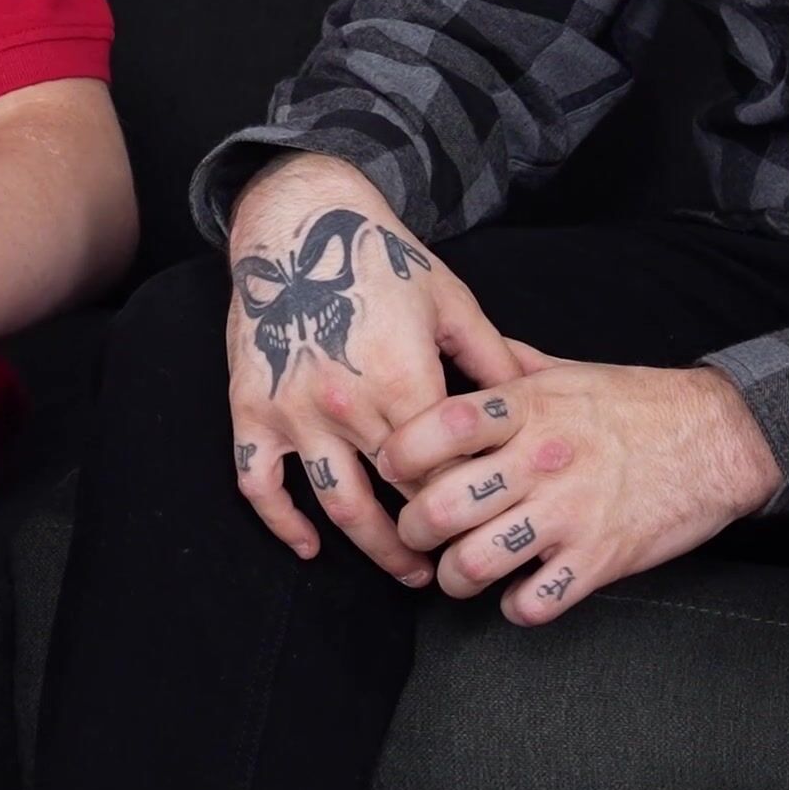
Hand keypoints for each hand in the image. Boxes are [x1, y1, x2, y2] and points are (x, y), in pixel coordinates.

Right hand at [221, 154, 520, 583]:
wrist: (297, 221)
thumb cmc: (380, 257)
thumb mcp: (450, 301)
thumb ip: (493, 359)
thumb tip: (536, 404)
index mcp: (402, 378)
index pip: (444, 467)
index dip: (467, 500)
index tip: (488, 518)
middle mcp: (347, 404)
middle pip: (397, 495)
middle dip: (430, 534)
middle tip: (455, 562)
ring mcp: (295, 411)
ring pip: (337, 503)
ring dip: (373, 546)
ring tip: (403, 568)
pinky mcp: (253, 409)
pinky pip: (258, 483)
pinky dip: (282, 523)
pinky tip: (309, 546)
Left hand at [379, 345, 781, 623]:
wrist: (719, 439)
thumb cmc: (639, 403)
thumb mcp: (569, 370)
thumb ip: (510, 366)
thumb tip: (461, 350)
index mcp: (529, 407)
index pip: (438, 427)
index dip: (399, 452)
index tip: (393, 466)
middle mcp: (541, 459)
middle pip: (441, 505)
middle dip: (413, 528)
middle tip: (418, 532)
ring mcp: (571, 512)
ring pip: (475, 562)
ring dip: (454, 577)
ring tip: (458, 571)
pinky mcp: (600, 559)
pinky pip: (533, 602)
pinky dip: (514, 607)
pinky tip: (517, 593)